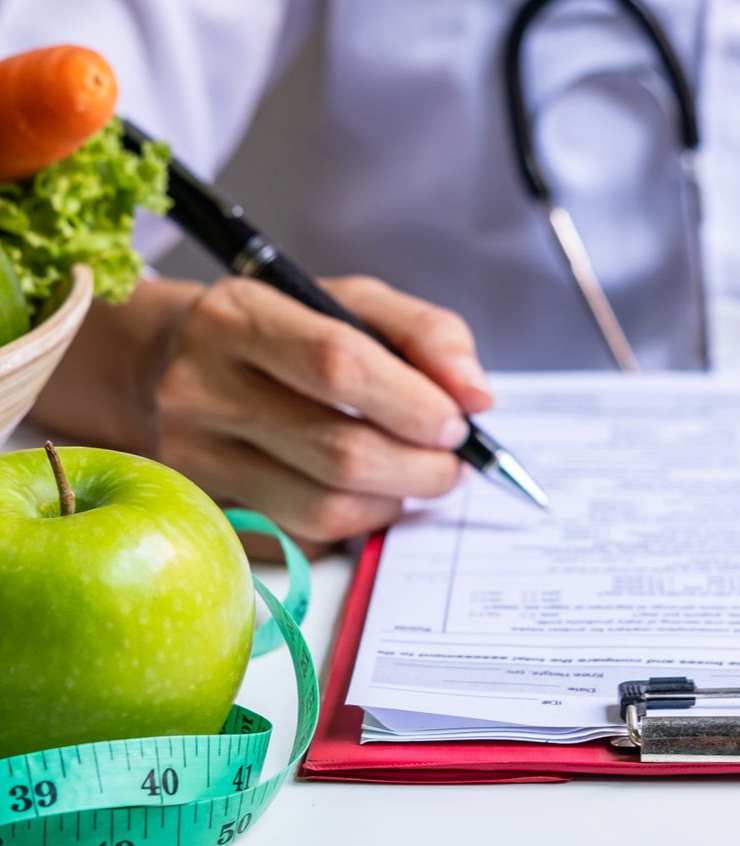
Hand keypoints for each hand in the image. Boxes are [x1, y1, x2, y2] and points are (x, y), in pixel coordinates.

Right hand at [144, 274, 490, 546]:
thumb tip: (476, 396)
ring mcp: (193, 462)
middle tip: (451, 462)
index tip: (457, 422)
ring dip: (394, 503)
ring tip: (413, 477)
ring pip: (325, 510)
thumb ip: (425, 334)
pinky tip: (361, 494)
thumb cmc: (277, 331)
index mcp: (241, 318)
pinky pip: (302, 542)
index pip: (338, 366)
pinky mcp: (203, 514)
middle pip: (340, 453)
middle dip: (422, 468)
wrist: (156, 366)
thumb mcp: (349, 303)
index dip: (414, 403)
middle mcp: (202, 391)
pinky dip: (353, 527)